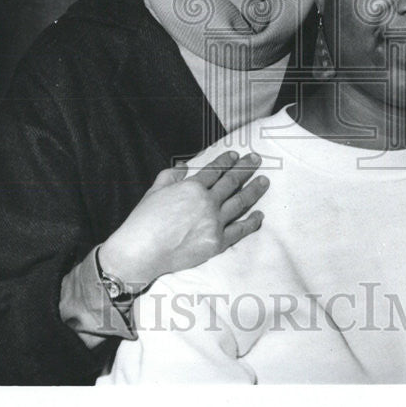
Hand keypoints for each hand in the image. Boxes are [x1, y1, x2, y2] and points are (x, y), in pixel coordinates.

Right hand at [98, 151, 268, 290]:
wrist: (141, 252)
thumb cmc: (144, 220)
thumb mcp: (155, 190)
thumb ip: (171, 175)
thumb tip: (185, 165)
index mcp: (192, 186)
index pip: (215, 170)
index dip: (227, 160)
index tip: (236, 154)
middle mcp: (206, 202)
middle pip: (232, 181)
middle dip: (246, 168)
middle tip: (256, 159)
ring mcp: (214, 222)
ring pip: (240, 202)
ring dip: (254, 189)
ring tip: (265, 180)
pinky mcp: (217, 242)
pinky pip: (240, 230)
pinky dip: (252, 222)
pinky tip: (260, 214)